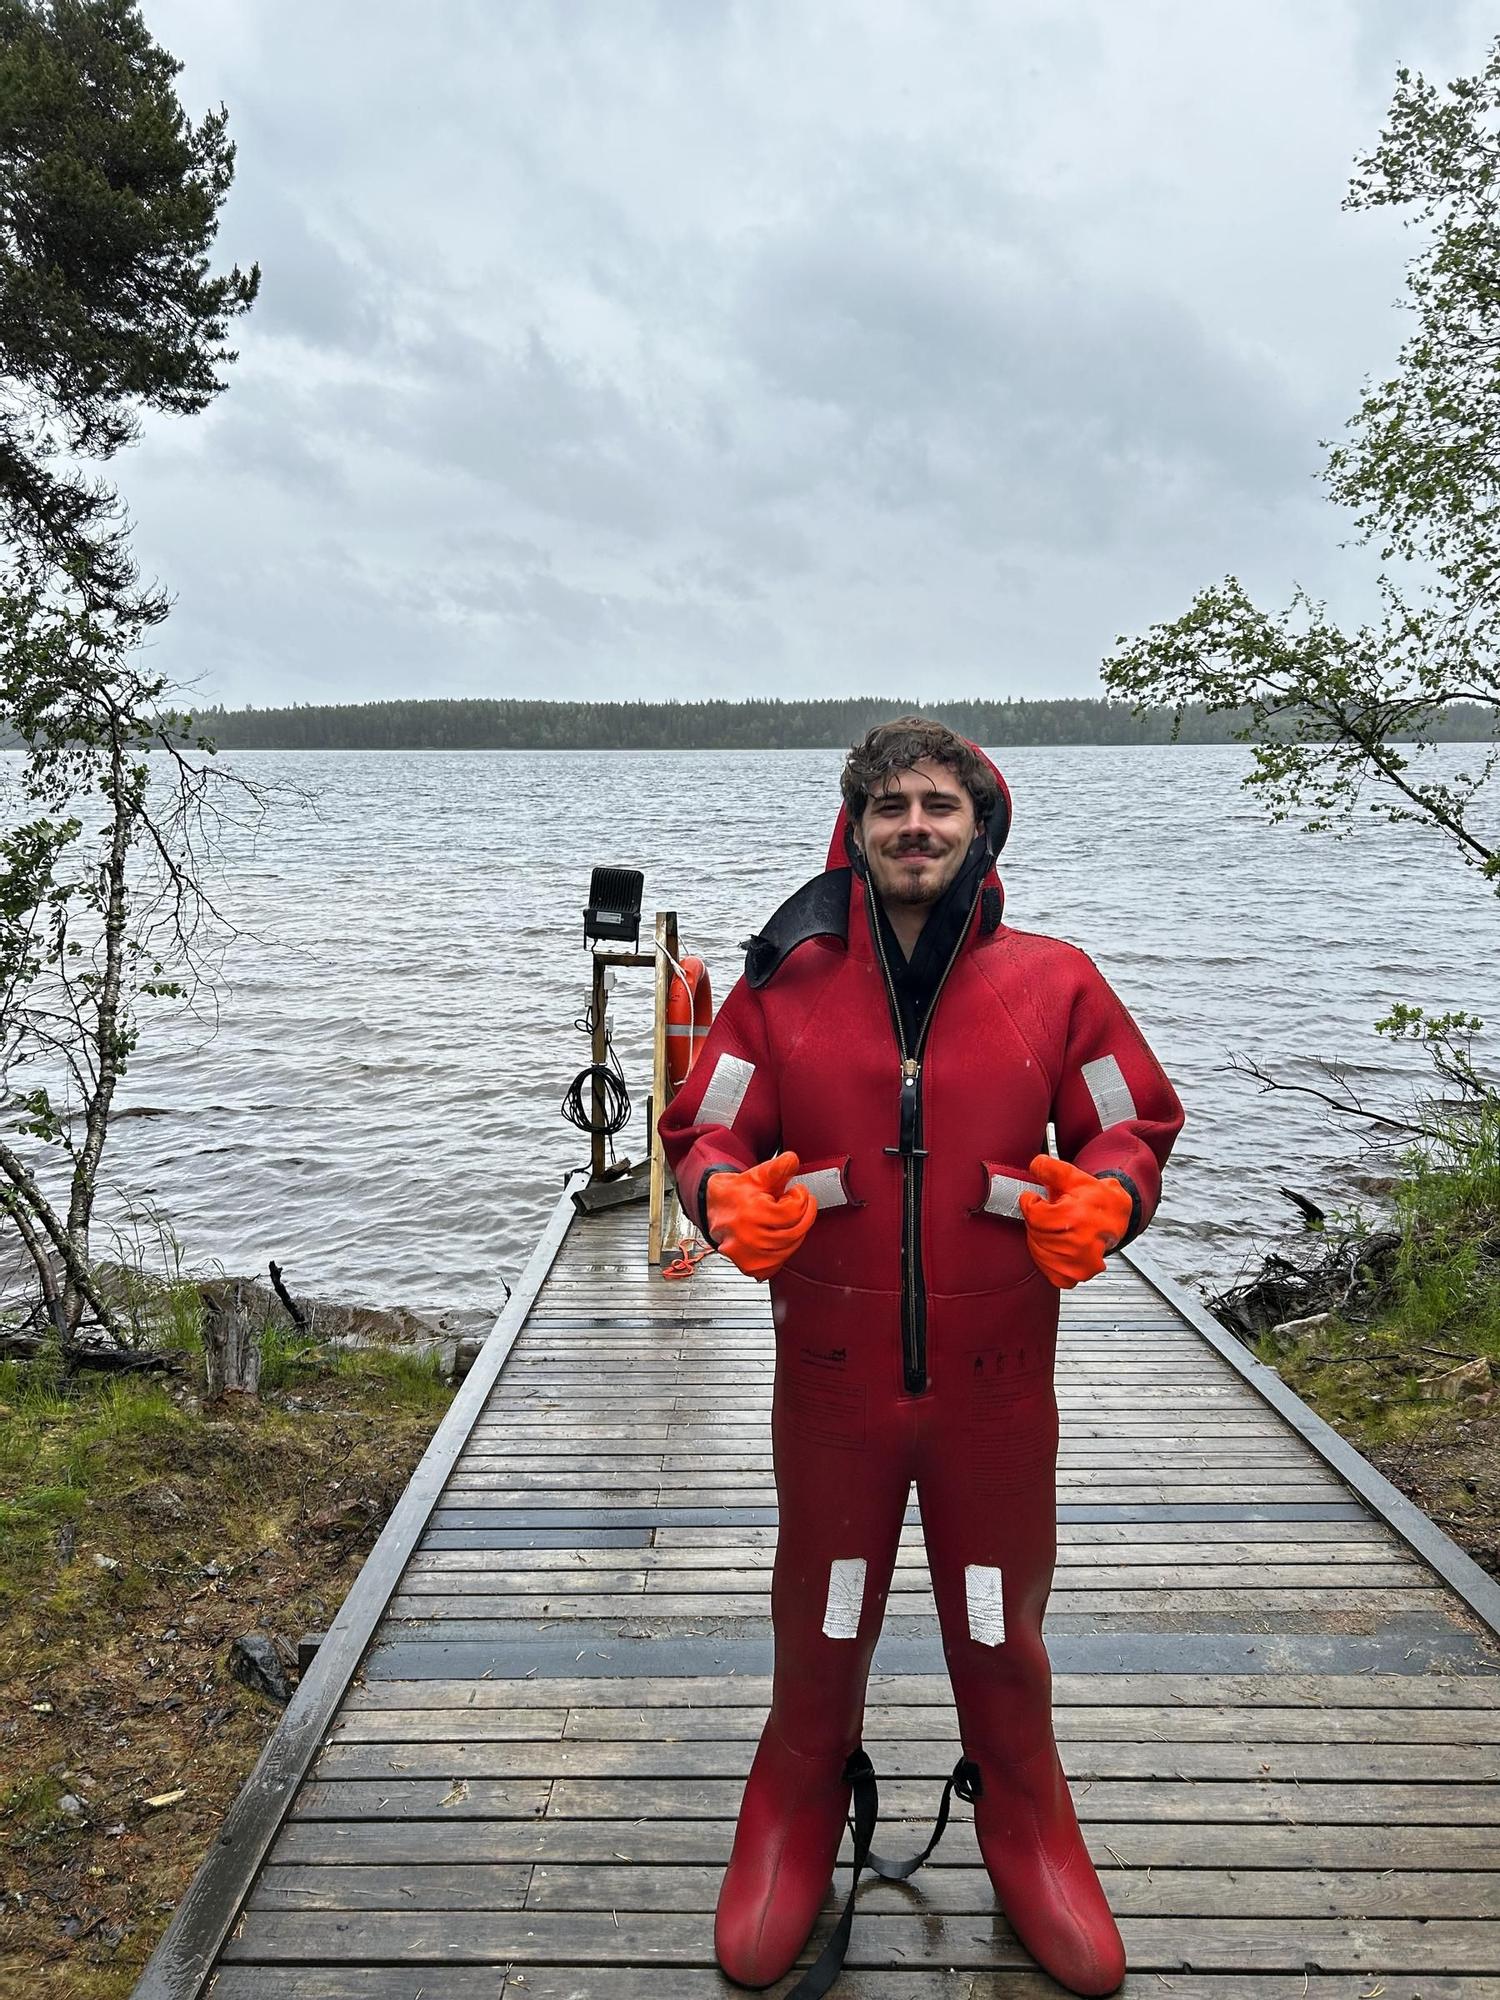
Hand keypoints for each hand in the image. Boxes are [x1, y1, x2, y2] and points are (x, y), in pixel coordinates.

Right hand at [706, 1151, 816, 1281]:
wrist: (714, 1208)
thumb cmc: (737, 1192)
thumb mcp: (757, 1174)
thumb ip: (778, 1167)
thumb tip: (792, 1160)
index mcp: (750, 1212)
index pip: (794, 1211)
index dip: (801, 1197)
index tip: (796, 1191)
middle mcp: (748, 1238)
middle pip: (795, 1231)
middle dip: (803, 1214)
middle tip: (797, 1204)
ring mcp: (748, 1255)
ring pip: (790, 1247)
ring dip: (795, 1231)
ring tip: (785, 1218)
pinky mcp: (751, 1267)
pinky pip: (780, 1262)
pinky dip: (784, 1249)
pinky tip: (778, 1235)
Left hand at [1017, 1155, 1131, 1289]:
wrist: (1118, 1219)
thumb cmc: (1099, 1199)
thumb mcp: (1076, 1178)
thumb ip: (1052, 1169)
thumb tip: (1035, 1166)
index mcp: (1076, 1218)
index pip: (1034, 1214)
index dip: (1031, 1203)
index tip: (1036, 1199)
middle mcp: (1077, 1245)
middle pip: (1035, 1231)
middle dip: (1038, 1218)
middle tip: (1052, 1211)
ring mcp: (1076, 1264)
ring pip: (1037, 1249)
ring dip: (1040, 1235)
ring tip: (1057, 1226)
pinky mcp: (1074, 1276)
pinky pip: (1045, 1267)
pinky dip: (1046, 1256)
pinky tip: (1056, 1243)